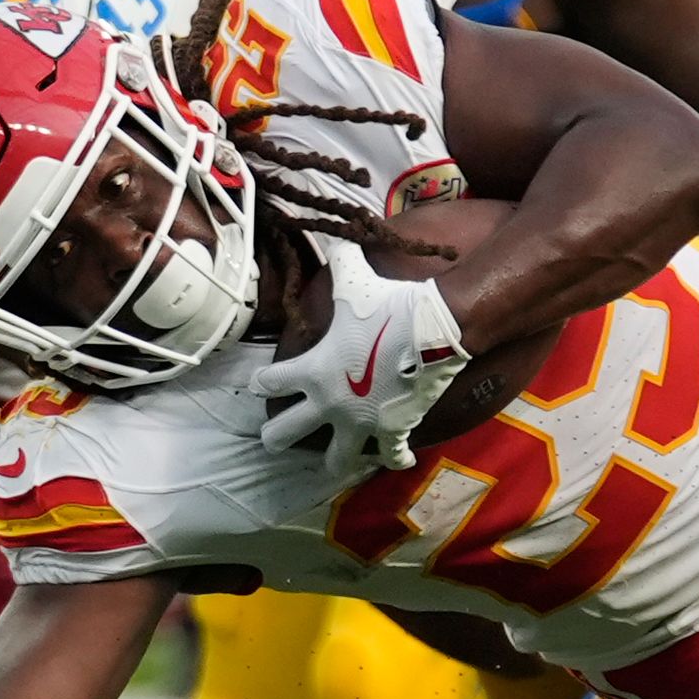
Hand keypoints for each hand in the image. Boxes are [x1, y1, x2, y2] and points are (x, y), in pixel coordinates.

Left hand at [253, 244, 466, 466]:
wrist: (435, 330)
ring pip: (335, 459)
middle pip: (284, 433)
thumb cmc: (389, 306)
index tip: (262, 382)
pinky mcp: (393, 432)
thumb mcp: (355, 279)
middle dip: (275, 435)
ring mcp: (362, 423)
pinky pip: (391, 456)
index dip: (263, 381)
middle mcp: (330, 404)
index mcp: (312, 371)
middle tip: (273, 436)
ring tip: (328, 462)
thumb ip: (338, 262)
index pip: (270, 382)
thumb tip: (333, 236)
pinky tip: (395, 460)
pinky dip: (393, 458)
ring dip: (331, 460)